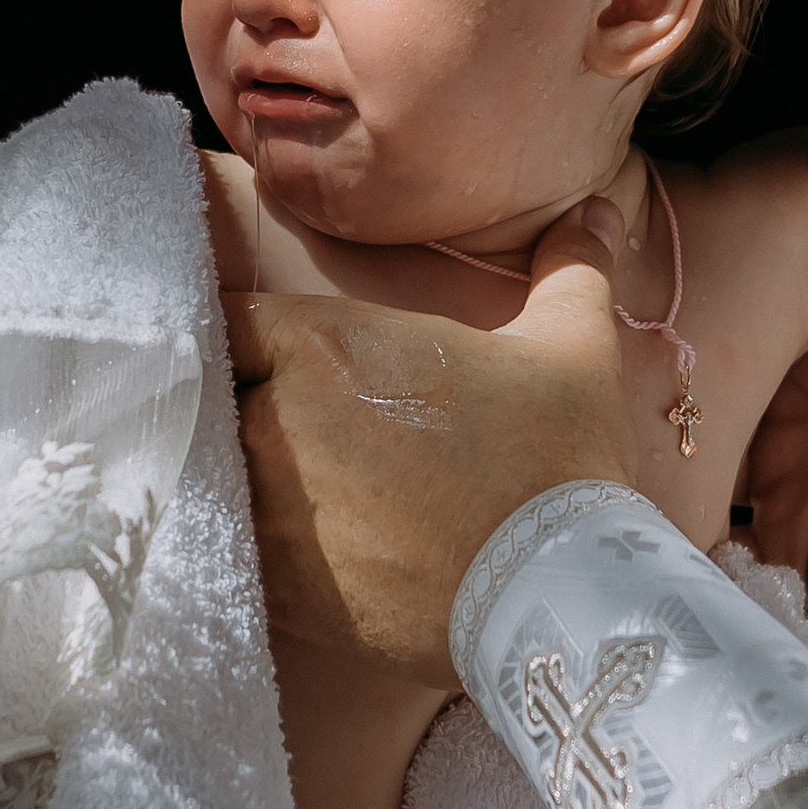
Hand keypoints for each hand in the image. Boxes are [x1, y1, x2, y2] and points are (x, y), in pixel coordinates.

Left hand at [224, 203, 637, 684]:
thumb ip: (568, 265)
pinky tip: (302, 548)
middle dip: (239, 407)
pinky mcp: (272, 582)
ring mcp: (264, 508)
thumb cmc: (559, 460)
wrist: (557, 596)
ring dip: (242, 477)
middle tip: (289, 425)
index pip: (225, 320)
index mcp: (320, 345)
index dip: (241, 336)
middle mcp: (271, 421)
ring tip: (299, 490)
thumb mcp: (572, 346)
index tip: (266, 354)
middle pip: (210, 402)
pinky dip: (255, 543)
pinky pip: (234, 548)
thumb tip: (598, 212)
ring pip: (213, 478)